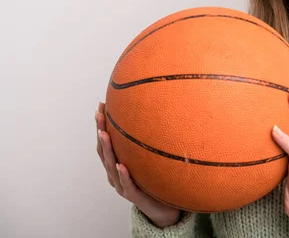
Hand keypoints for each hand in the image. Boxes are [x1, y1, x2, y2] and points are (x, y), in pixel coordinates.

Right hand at [95, 102, 180, 227]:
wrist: (163, 207)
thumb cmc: (154, 181)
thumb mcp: (148, 159)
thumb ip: (146, 143)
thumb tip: (155, 115)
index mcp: (117, 165)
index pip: (106, 143)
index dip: (101, 125)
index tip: (100, 106)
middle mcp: (116, 174)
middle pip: (104, 151)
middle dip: (100, 131)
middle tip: (98, 114)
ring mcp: (122, 185)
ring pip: (111, 166)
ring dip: (107, 149)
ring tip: (104, 133)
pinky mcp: (133, 195)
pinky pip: (127, 184)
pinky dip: (123, 174)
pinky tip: (121, 165)